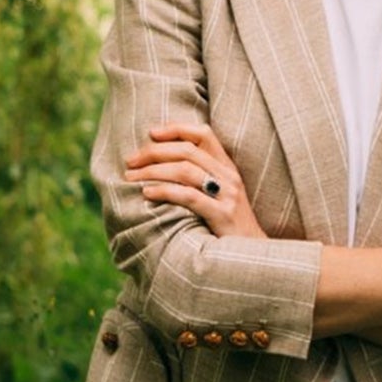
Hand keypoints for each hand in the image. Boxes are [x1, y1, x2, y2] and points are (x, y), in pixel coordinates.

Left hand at [125, 122, 265, 237]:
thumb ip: (200, 177)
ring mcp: (227, 195)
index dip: (176, 129)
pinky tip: (147, 194)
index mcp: (227, 167)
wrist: (251, 252)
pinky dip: (165, 191)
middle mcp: (229, 176)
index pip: (203, 134)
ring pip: (185, 171)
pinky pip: (189, 197)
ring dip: (153, 172)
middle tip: (130, 161)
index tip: (150, 133)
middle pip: (188, 151)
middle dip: (154, 152)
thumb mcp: (220, 194)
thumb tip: (162, 165)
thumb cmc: (228, 225)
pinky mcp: (222, 215)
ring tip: (132, 178)